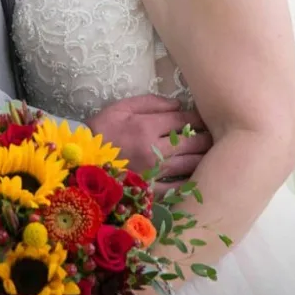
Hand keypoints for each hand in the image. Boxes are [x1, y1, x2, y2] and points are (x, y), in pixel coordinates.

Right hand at [87, 94, 211, 177]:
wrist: (78, 163)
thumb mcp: (122, 107)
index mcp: (146, 127)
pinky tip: (201, 178)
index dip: (199, 116)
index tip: (206, 117)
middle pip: (193, 142)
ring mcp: (153, 173)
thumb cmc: (101, 131)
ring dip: (205, 158)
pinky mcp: (150, 192)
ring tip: (215, 154)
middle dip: (208, 137)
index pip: (184, 119)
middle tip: (216, 135)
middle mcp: (153, 151)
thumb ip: (151, 102)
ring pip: (190, 165)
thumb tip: (179, 104)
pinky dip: (192, 183)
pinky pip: (178, 189)